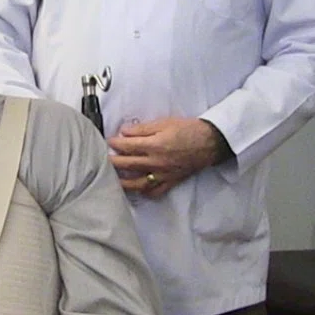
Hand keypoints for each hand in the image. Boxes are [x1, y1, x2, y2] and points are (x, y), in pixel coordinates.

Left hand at [107, 117, 221, 197]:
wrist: (210, 142)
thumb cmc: (188, 130)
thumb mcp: (164, 123)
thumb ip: (142, 129)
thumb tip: (124, 131)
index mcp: (154, 146)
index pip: (127, 146)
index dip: (115, 143)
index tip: (108, 141)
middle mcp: (156, 163)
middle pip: (128, 165)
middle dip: (113, 162)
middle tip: (103, 159)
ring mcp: (163, 174)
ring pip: (138, 183)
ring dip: (123, 182)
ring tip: (112, 179)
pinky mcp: (171, 181)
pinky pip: (156, 191)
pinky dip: (145, 192)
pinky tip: (138, 189)